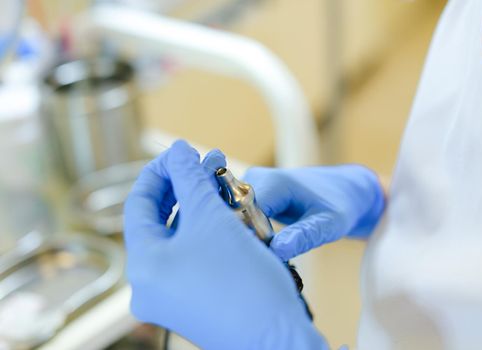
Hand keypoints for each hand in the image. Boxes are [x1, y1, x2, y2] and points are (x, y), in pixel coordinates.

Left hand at [123, 141, 326, 349]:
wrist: (278, 338)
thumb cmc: (246, 283)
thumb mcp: (213, 218)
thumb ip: (189, 178)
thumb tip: (178, 150)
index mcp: (143, 266)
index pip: (138, 203)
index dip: (159, 169)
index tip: (182, 151)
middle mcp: (147, 285)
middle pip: (156, 221)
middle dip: (181, 186)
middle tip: (204, 162)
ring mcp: (168, 297)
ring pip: (176, 239)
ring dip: (196, 207)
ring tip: (219, 183)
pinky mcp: (189, 303)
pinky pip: (189, 257)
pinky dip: (203, 233)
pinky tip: (223, 215)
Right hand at [243, 165, 384, 260]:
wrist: (343, 190)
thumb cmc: (339, 205)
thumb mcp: (329, 224)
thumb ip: (303, 236)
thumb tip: (277, 251)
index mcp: (274, 182)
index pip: (243, 213)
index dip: (248, 238)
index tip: (261, 259)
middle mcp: (255, 180)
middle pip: (233, 215)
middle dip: (244, 240)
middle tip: (263, 261)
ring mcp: (248, 187)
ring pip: (232, 218)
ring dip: (244, 239)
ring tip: (264, 254)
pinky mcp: (247, 196)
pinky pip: (236, 218)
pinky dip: (246, 235)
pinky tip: (262, 246)